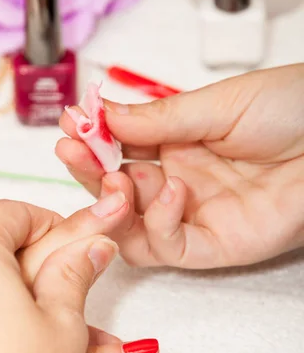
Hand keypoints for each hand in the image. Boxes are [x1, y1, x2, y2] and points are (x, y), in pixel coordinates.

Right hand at [57, 64, 303, 267]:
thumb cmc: (292, 108)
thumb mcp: (216, 104)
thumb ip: (156, 118)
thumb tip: (100, 113)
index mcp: (178, 142)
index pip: (120, 149)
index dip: (92, 141)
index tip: (70, 125)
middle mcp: (180, 181)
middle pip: (117, 190)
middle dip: (89, 172)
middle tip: (74, 150)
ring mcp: (195, 215)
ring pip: (132, 227)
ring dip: (113, 204)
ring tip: (113, 177)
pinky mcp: (217, 245)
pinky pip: (170, 248)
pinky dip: (158, 224)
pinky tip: (169, 190)